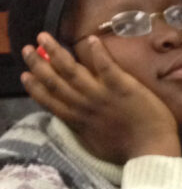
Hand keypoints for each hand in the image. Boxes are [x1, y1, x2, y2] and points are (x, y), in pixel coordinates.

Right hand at [21, 33, 179, 162]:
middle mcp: (83, 104)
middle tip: (27, 49)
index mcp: (76, 119)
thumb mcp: (93, 144)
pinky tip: (90, 38)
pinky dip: (97, 52)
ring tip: (44, 37)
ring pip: (72, 70)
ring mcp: (101, 94)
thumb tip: (71, 123)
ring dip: (56, 52)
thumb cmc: (125, 151)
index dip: (34, 86)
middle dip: (38, 63)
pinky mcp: (122, 86)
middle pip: (54, 81)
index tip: (25, 74)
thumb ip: (80, 131)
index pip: (48, 100)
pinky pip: (106, 66)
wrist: (150, 150)